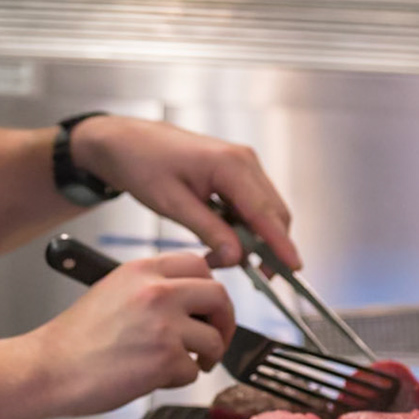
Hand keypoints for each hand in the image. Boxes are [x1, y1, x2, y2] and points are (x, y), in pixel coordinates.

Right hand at [28, 252, 234, 416]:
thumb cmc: (75, 339)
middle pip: (219, 296)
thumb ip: (151, 287)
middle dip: (224, 321)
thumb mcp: (113, 290)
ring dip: (204, 356)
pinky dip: (179, 380)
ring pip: (213, 338)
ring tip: (182, 364)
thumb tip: (190, 298)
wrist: (49, 368)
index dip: (210, 288)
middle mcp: (157, 291)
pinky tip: (154, 377)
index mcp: (142, 270)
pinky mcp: (165, 359)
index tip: (209, 306)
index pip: (199, 264)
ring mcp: (164, 325)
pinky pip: (193, 371)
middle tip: (215, 337)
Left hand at [70, 116, 300, 269]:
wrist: (125, 142)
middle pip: (274, 213)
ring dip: (253, 239)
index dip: (281, 244)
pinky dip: (244, 226)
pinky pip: (251, 204)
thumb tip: (238, 256)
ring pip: (265, 211)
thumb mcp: (173, 203)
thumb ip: (209, 230)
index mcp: (231, 164)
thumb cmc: (142, 163)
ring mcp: (242, 164)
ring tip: (221, 258)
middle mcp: (244, 161)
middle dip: (268, 247)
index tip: (292, 268)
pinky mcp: (235, 171)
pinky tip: (222, 241)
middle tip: (252, 277)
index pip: (266, 213)